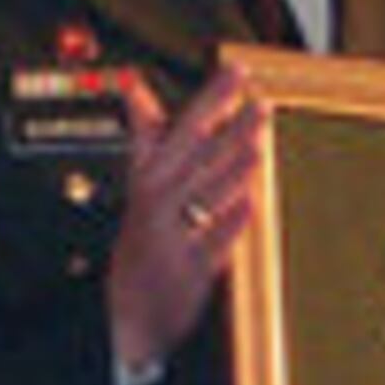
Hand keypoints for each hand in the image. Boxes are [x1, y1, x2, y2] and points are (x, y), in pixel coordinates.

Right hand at [109, 67, 264, 378]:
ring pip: (205, 195)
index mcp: (146, 180)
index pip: (178, 127)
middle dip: (228, 128)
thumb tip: (137, 88)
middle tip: (258, 103)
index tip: (234, 72)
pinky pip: (210, 242)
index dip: (208, 98)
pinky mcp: (189, 271)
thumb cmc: (143, 240)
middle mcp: (158, 206)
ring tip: (258, 143)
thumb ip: (146, 134)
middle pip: (196, 158)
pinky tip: (248, 204)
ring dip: (231, 168)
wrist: (126, 312)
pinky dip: (228, 223)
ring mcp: (173, 238)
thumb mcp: (140, 185)